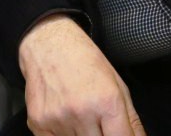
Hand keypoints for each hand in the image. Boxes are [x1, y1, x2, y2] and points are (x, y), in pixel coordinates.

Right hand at [18, 15, 144, 135]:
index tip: (116, 133)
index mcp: (107, 102)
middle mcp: (82, 112)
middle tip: (96, 120)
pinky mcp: (39, 122)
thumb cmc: (83, 59)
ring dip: (80, 134)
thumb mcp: (117, 84)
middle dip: (100, 135)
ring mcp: (59, 118)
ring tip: (77, 114)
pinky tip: (63, 120)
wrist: (48, 42)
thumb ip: (131, 120)